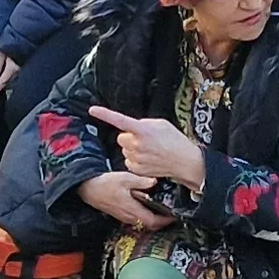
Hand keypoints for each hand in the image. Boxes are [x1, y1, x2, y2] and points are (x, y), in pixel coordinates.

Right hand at [78, 168, 175, 229]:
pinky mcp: (121, 214)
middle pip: (150, 224)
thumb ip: (141, 181)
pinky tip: (147, 204)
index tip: (174, 216)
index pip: (153, 222)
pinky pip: (137, 218)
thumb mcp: (125, 178)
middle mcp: (129, 217)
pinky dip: (145, 214)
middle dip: (162, 221)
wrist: (89, 189)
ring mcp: (124, 217)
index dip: (165, 221)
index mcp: (132, 210)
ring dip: (153, 217)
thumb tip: (154, 181)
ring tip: (162, 207)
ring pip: (143, 222)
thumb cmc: (105, 184)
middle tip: (171, 213)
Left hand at [89, 104, 206, 187]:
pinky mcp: (137, 169)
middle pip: (121, 138)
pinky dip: (136, 160)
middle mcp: (137, 144)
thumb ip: (144, 123)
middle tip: (144, 140)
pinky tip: (149, 159)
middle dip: (129, 138)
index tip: (92, 110)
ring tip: (150, 150)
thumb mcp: (161, 124)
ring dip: (133, 149)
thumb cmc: (175, 140)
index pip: (120, 120)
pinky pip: (129, 161)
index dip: (105, 114)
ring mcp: (136, 158)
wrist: (185, 162)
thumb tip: (132, 127)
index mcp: (143, 130)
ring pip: (125, 150)